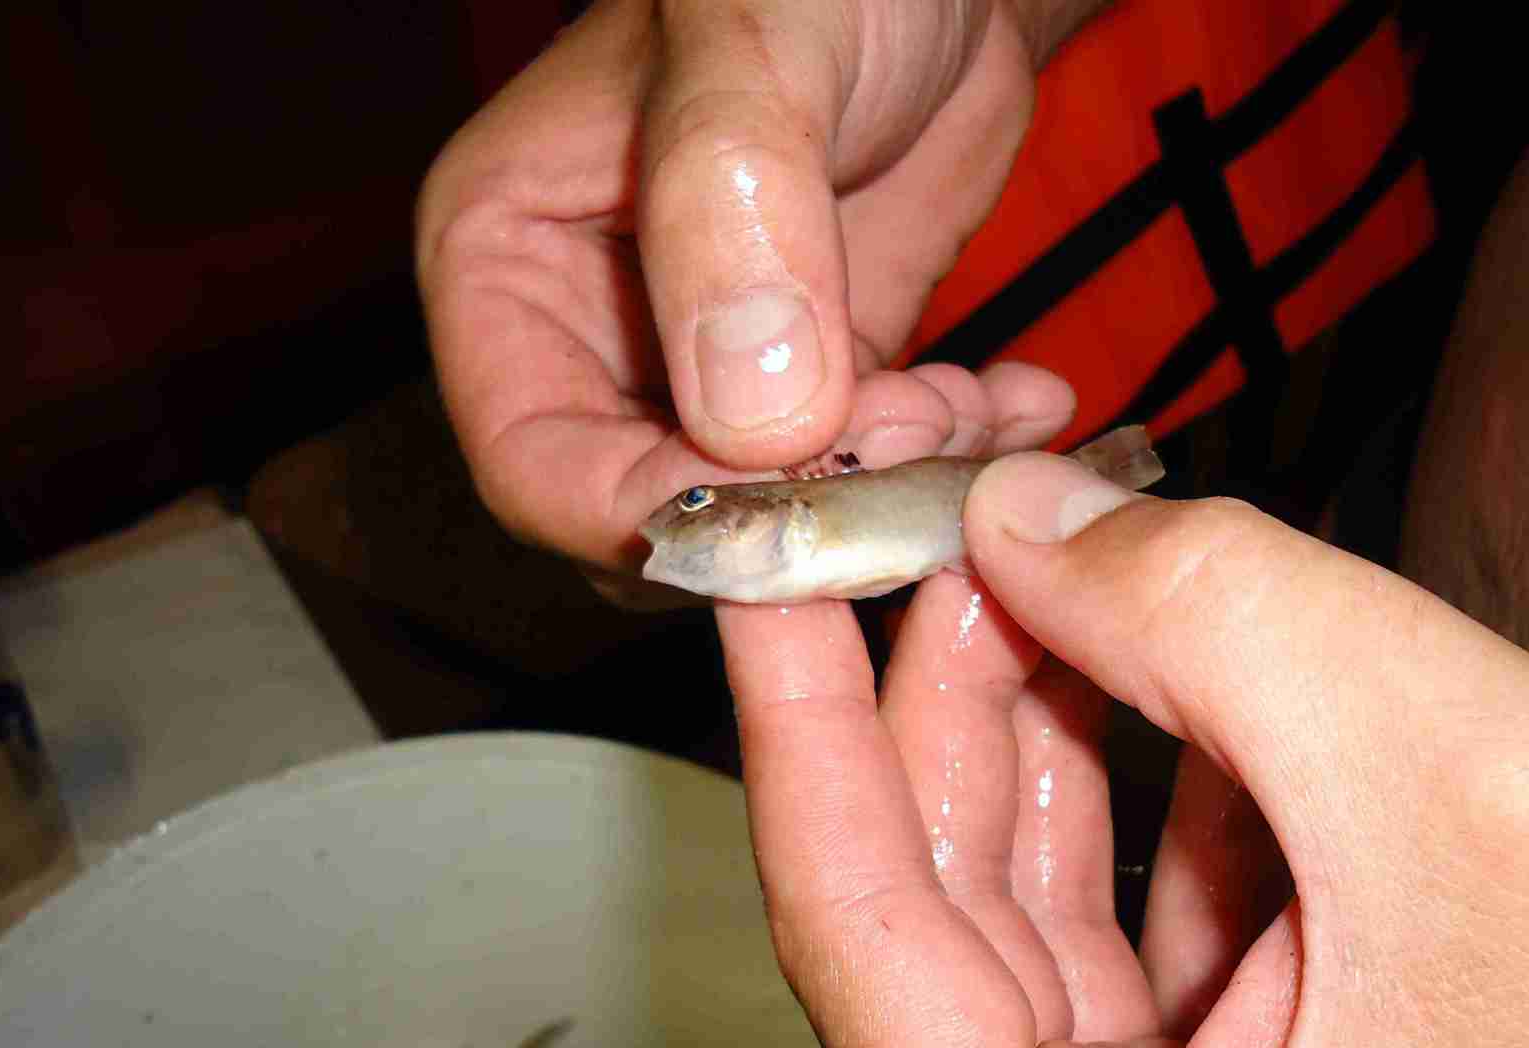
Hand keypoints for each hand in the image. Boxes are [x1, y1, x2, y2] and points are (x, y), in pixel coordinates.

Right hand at [416, 0, 1086, 602]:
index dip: (649, 515)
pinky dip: (944, 463)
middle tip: (907, 444)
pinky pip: (863, 477)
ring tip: (971, 409)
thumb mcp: (756, 43)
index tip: (785, 503)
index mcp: (510, 263)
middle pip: (655, 516)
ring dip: (883, 498)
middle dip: (790, 516)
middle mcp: (593, 337)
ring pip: (772, 519)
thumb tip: (754, 418)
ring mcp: (707, 371)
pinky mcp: (817, 381)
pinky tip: (1019, 405)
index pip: (535, 464)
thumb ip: (732, 210)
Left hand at [721, 453, 1528, 1047]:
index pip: (854, 938)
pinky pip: (1150, 963)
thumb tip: (1022, 518)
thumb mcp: (1446, 770)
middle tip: (933, 529)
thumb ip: (1199, 607)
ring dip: (1055, 740)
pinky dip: (1155, 815)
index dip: (800, 721)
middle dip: (950, 704)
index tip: (753, 569)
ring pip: (1045, 933)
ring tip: (1047, 570)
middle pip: (946, 927)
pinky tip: (1167, 682)